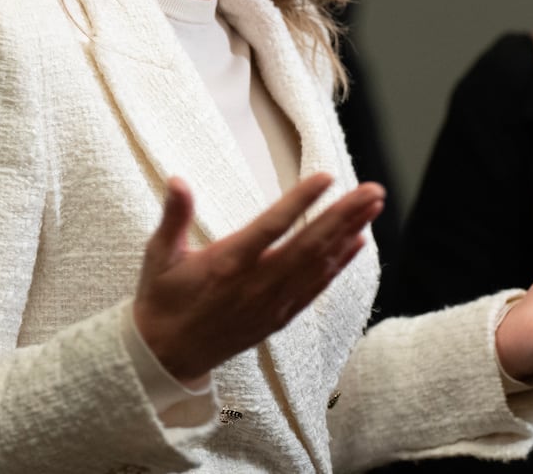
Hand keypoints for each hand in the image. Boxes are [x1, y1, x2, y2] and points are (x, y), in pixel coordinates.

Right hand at [133, 173, 384, 382]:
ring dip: (349, 233)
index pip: (271, 227)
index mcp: (227, 264)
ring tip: (373, 206)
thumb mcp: (159, 255)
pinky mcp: (278, 317)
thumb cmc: (163, 299)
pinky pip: (316, 287)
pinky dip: (339, 265)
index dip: (300, 201)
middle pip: (309, 244)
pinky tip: (357, 243)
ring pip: (318, 265)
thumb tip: (177, 180)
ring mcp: (271, 303)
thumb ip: (174, 216)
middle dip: (344, 215)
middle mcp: (255, 284)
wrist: (166, 355)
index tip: (326, 178)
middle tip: (372, 191)